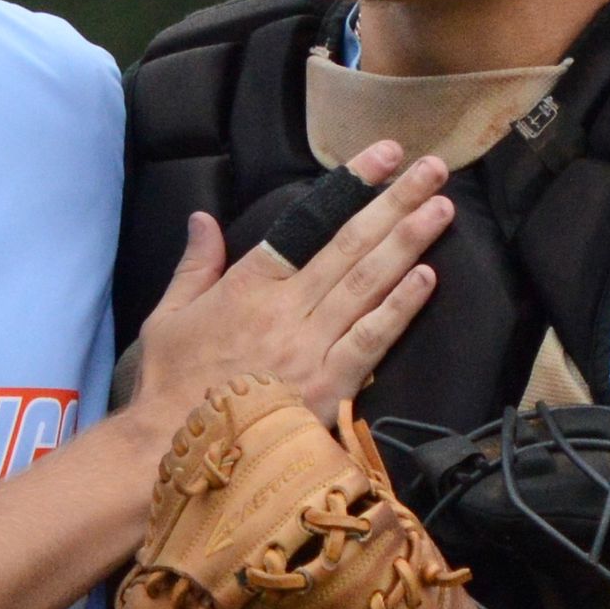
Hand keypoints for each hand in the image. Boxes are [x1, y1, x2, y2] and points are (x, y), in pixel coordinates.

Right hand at [125, 142, 451, 432]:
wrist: (175, 452)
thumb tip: (202, 218)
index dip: (350, 186)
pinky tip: (428, 277)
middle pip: (349, 244)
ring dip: (408, 241)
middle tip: (432, 168)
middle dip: (394, 202)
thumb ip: (195, 266)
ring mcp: (310, 346)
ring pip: (367, 283)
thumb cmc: (169, 387)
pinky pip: (370, 339)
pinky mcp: (328, 386)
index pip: (307, 223)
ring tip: (441, 206)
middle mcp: (285, 308)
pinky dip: (399, 307)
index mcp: (248, 286)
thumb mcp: (168, 318)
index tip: (384, 156)